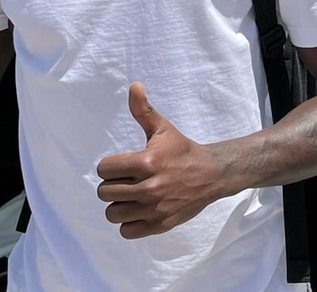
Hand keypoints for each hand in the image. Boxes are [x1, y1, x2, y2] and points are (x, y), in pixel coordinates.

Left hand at [96, 82, 227, 239]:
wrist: (212, 175)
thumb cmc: (182, 150)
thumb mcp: (163, 128)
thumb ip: (144, 110)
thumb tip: (134, 86)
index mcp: (147, 162)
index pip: (104, 169)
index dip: (109, 167)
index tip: (121, 166)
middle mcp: (150, 187)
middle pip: (105, 193)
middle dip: (112, 185)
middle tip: (127, 181)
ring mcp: (155, 208)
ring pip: (113, 214)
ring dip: (119, 205)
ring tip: (131, 197)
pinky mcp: (160, 224)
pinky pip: (127, 231)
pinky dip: (129, 223)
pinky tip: (138, 211)